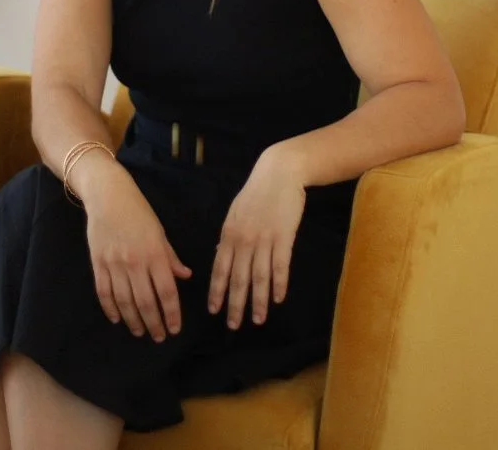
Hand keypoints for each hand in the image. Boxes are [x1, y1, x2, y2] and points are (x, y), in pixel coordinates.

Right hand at [79, 160, 191, 342]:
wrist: (107, 196)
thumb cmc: (138, 211)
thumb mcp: (160, 232)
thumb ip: (170, 257)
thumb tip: (185, 276)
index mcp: (154, 254)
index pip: (166, 291)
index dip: (172, 313)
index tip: (175, 328)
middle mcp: (135, 262)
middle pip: (146, 302)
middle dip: (154, 323)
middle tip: (159, 337)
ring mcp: (114, 264)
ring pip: (125, 301)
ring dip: (134, 320)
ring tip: (140, 332)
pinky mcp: (98, 263)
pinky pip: (104, 292)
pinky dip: (110, 309)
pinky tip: (117, 319)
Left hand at [208, 148, 307, 329]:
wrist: (280, 172)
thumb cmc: (257, 192)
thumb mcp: (235, 212)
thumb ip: (229, 236)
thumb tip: (221, 255)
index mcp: (229, 234)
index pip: (219, 269)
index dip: (216, 291)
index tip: (213, 310)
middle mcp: (243, 239)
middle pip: (238, 278)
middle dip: (234, 304)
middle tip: (233, 326)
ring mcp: (264, 239)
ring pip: (259, 277)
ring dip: (257, 301)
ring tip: (257, 320)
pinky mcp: (284, 237)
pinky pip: (280, 266)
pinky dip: (279, 284)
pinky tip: (278, 299)